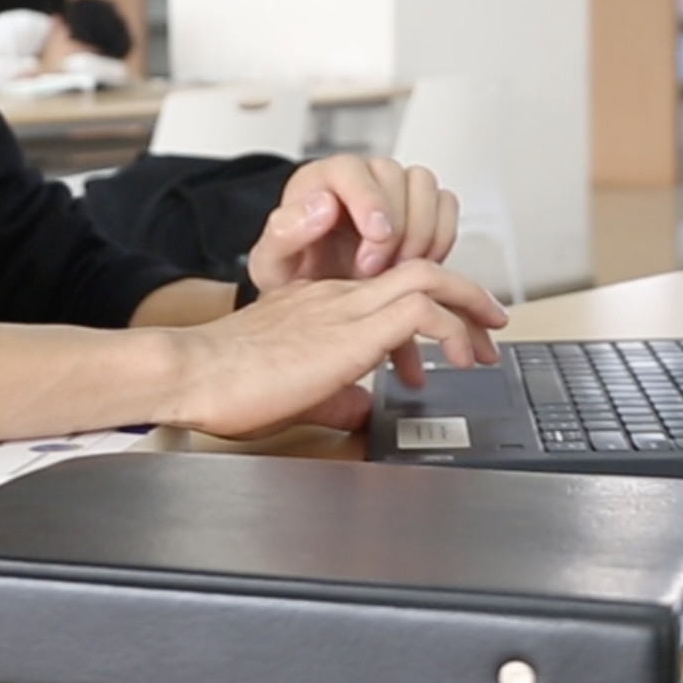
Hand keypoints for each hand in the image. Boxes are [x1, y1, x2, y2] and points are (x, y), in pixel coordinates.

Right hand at [163, 260, 506, 437]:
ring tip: (489, 342)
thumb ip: (332, 396)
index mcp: (322, 305)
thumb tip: (362, 412)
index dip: (433, 304)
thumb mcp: (293, 391)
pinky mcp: (350, 329)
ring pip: (428, 279)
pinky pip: (420, 310)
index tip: (456, 334)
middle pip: (420, 271)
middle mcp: (337, 296)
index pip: (391, 286)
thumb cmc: (221, 385)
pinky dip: (450, 329)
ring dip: (469, 307)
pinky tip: (459, 358)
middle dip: (467, 298)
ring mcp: (344, 307)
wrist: (189, 371)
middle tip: (493, 327)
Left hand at [247, 155, 460, 291]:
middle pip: (396, 176)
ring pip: (425, 186)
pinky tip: (418, 264)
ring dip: (421, 231)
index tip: (377, 236)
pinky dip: (440, 236)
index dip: (370, 200)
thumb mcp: (272, 265)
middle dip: (395, 228)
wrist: (319, 300)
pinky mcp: (420, 209)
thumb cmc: (296, 274)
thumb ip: (284, 234)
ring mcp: (394, 191)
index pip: (352, 169)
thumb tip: (321, 206)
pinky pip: (445, 205)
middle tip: (378, 268)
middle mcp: (361, 178)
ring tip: (399, 269)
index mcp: (321, 181)